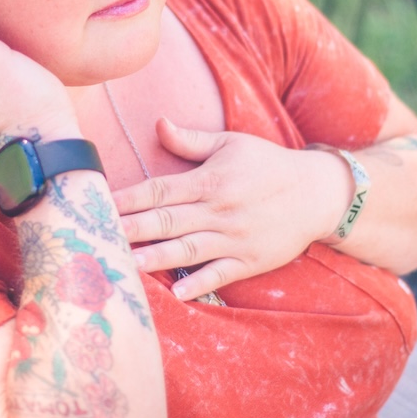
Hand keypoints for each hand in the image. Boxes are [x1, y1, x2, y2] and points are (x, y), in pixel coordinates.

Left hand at [111, 119, 351, 299]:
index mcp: (210, 180)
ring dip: (156, 258)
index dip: (129, 196)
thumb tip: (157, 124)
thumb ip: (191, 140)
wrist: (317, 193)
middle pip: (167, 221)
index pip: (160, 189)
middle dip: (132, 228)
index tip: (99, 202)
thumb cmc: (268, 164)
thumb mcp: (232, 143)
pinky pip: (220, 275)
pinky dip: (200, 285)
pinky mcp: (249, 261)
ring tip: (127, 264)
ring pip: (188, 250)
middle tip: (99, 235)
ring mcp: (234, 238)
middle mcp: (219, 211)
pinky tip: (178, 293)